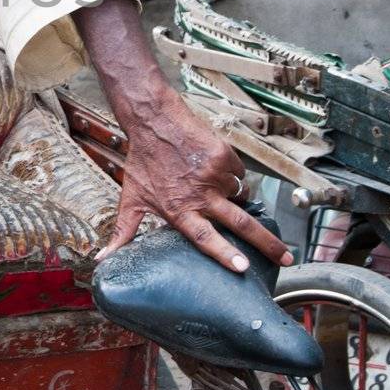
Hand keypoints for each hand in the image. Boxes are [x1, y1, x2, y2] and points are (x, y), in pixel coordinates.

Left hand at [97, 85, 292, 273]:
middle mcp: (200, 195)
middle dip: (267, 243)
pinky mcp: (225, 157)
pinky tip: (214, 170)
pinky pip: (240, 176)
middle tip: (287, 257)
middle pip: (241, 224)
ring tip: (216, 189)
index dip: (225, 254)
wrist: (153, 121)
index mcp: (179, 210)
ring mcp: (215, 175)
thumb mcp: (131, 199)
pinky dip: (233, 177)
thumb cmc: (142, 162)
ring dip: (237, 199)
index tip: (244, 268)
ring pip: (240, 197)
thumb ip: (123, 232)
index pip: (205, 239)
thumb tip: (102, 260)